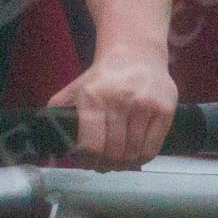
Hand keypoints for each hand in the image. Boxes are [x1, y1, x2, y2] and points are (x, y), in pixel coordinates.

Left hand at [49, 39, 176, 169]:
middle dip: (107, 165)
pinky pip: (152, 149)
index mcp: (93, 96)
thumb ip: (59, 110)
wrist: (136, 53)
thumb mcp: (76, 87)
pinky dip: (142, 158)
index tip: (89, 164)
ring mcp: (145, 105)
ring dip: (125, 164)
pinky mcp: (165, 110)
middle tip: (104, 165)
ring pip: (134, 154)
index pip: (91, 145)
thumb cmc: (104, 76)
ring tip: (120, 161)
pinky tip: (136, 154)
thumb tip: (52, 141)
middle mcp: (119, 100)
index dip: (89, 161)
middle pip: (114, 153)